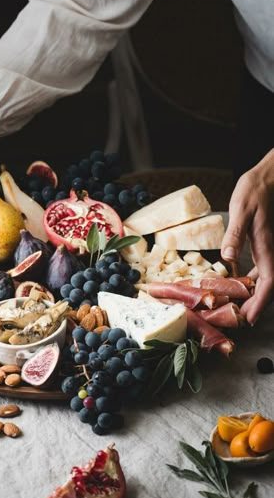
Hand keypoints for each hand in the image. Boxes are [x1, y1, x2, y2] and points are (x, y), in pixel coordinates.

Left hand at [221, 149, 273, 324]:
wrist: (267, 177)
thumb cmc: (254, 191)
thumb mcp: (240, 210)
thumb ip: (235, 234)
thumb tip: (228, 259)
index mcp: (267, 247)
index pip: (268, 283)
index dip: (259, 303)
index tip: (249, 318)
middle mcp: (270, 252)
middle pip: (267, 286)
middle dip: (255, 305)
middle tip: (239, 320)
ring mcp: (267, 249)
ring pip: (264, 279)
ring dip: (252, 295)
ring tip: (236, 308)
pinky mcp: (263, 245)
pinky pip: (260, 269)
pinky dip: (250, 281)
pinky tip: (238, 284)